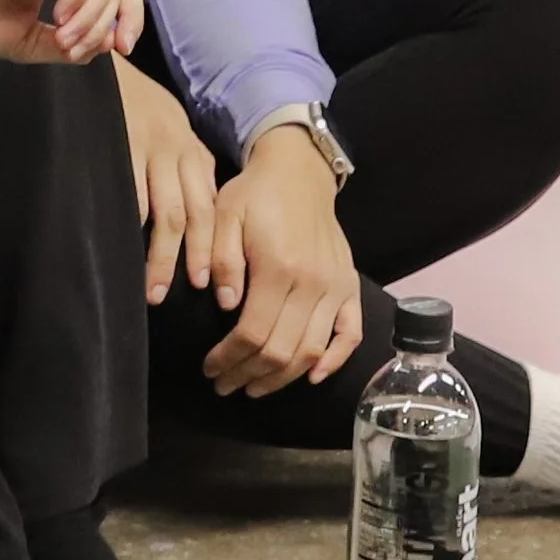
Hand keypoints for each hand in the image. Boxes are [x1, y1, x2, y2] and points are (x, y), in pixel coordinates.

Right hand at [112, 59, 216, 302]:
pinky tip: (125, 246)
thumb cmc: (136, 105)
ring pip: (166, 212)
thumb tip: (196, 218)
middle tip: (185, 293)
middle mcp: (178, 150)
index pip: (211, 208)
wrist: (102, 62)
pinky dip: (132, 222)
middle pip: (194, 215)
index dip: (212, 248)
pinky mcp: (122, 141)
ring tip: (154, 287)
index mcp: (192, 152)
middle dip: (192, 259)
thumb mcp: (170, 132)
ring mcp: (150, 146)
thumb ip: (184, 169)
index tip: (211, 285)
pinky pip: (131, 190)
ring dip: (162, 255)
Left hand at [201, 129, 362, 399]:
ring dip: (283, 378)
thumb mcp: (225, 215)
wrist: (299, 172)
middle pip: (282, 350)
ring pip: (313, 351)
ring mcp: (336, 288)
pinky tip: (311, 377)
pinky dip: (334, 360)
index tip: (209, 368)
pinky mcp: (349, 286)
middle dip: (249, 375)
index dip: (229, 358)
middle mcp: (313, 284)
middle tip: (224, 385)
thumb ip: (223, 259)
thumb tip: (227, 305)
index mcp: (278, 268)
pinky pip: (350, 334)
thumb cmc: (255, 194)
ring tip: (254, 387)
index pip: (253, 332)